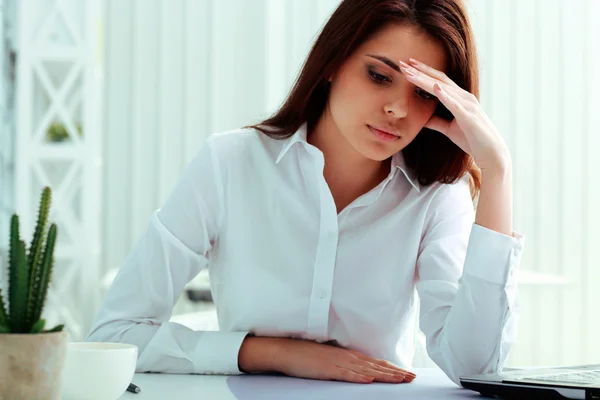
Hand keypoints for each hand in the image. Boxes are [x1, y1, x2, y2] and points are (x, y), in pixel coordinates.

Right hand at [239, 336, 415, 383]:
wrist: (285, 350)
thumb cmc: (304, 354)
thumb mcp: (327, 357)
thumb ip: (342, 362)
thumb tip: (354, 368)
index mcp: (346, 355)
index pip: (373, 362)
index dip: (390, 368)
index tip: (405, 372)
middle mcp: (346, 357)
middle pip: (375, 366)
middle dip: (394, 372)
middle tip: (412, 377)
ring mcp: (337, 363)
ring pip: (366, 371)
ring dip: (385, 376)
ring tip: (400, 380)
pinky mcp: (327, 370)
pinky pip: (346, 375)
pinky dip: (359, 378)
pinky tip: (370, 381)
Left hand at [399, 58, 510, 172]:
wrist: (491, 153)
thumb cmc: (472, 140)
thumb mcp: (449, 129)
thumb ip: (436, 121)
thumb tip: (422, 119)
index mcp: (460, 99)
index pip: (438, 81)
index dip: (423, 73)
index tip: (407, 66)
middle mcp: (465, 98)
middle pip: (439, 80)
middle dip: (420, 72)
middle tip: (403, 64)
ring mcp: (468, 106)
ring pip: (444, 89)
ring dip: (426, 80)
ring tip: (411, 73)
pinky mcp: (469, 117)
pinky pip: (455, 104)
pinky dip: (445, 95)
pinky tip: (435, 88)